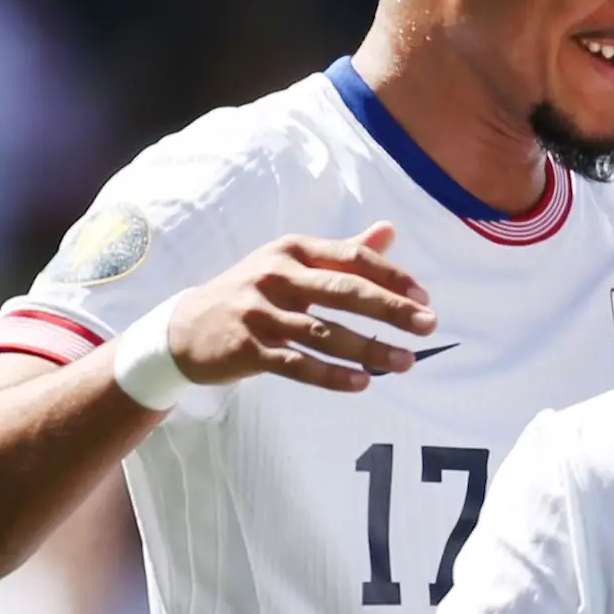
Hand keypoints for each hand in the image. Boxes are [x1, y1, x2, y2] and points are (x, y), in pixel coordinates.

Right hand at [169, 222, 436, 390]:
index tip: (424, 297)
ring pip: (324, 333)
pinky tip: (362, 383)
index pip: (352, 258)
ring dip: (369, 349)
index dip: (391, 276)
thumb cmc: (253, 292)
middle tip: (428, 325)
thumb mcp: (292, 263)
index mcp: (293, 250)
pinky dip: (332, 375)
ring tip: (405, 362)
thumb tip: (390, 230)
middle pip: (343, 291)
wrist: (185, 327)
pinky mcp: (246, 347)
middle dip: (391, 309)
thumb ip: (343, 251)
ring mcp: (258, 312)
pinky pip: (297, 364)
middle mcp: (276, 275)